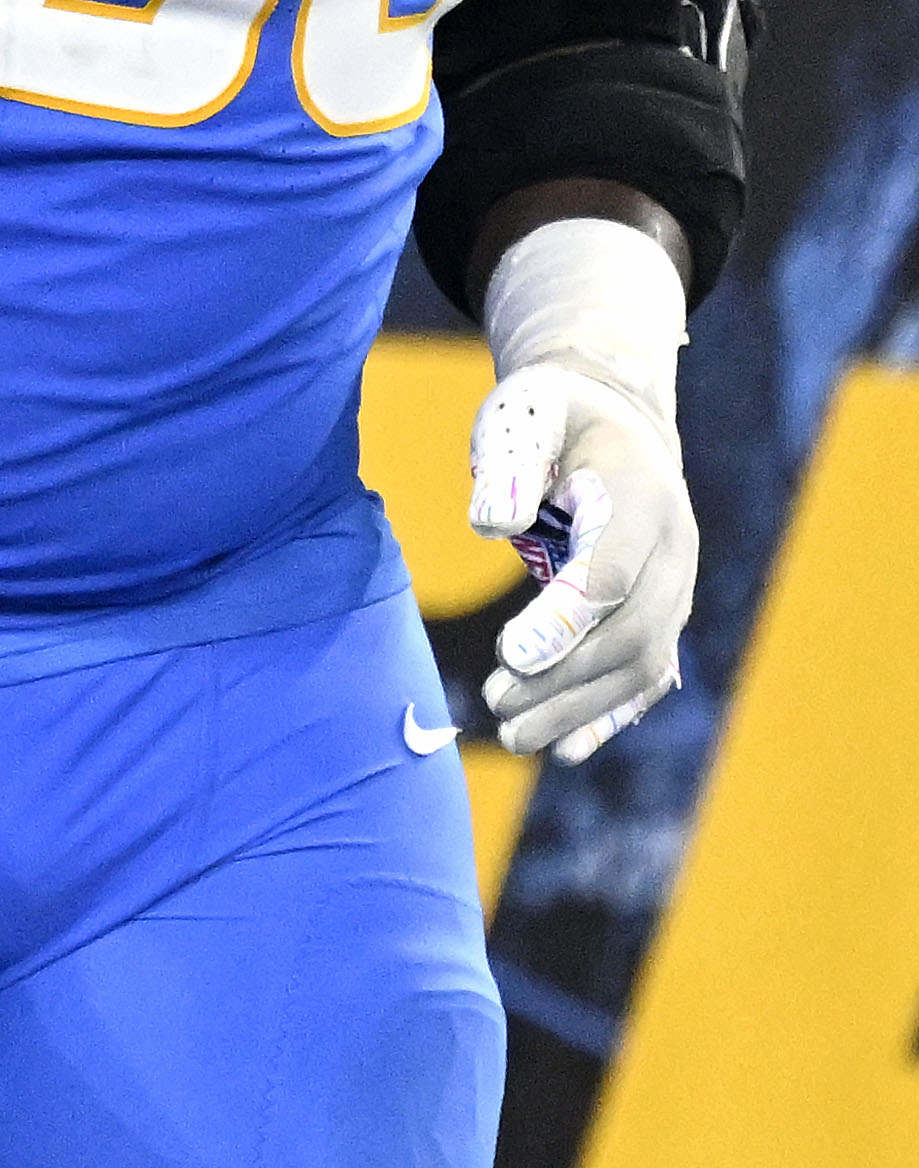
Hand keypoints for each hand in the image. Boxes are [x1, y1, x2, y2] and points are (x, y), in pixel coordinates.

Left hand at [469, 217, 694, 761]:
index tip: (506, 653)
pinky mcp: (660, 615)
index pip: (615, 573)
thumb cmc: (554, 418)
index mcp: (643, 495)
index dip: (566, 618)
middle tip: (496, 701)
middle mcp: (674, 549)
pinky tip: (564, 750)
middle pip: (633, 632)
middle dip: (566, 676)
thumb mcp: (525, 417)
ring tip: (512, 734)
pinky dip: (608, 715)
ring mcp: (676, 588)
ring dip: (579, 706)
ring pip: (642, 664)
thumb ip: (508, 466)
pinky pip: (645, 676)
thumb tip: (491, 524)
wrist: (613, 423)